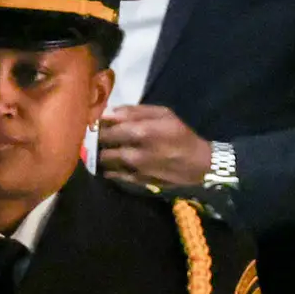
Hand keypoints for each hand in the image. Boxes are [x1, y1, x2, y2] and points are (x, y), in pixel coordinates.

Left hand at [92, 104, 213, 191]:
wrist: (197, 164)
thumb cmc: (180, 134)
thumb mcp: (163, 114)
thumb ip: (135, 111)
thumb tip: (108, 111)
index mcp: (142, 131)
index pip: (108, 127)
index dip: (99, 124)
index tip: (97, 121)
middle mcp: (135, 152)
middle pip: (104, 145)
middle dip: (98, 139)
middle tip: (97, 134)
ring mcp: (134, 169)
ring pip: (106, 161)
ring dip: (102, 154)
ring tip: (104, 148)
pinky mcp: (136, 182)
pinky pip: (114, 175)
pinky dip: (110, 169)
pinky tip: (112, 164)